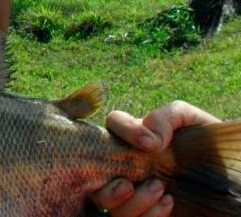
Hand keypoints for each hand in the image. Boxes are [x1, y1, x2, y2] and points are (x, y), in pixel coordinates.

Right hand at [90, 101, 220, 215]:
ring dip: (133, 202)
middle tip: (129, 185)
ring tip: (161, 189)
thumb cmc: (207, 144)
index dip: (122, 130)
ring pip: (112, 207)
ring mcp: (136, 193)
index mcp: (134, 137)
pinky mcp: (148, 214)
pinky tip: (169, 202)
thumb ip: (166, 117)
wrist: (227, 173)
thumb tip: (148, 142)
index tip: (149, 144)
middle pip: (95, 178)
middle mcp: (127, 165)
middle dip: (109, 187)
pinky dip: (150, 214)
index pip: (112, 124)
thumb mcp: (190, 121)